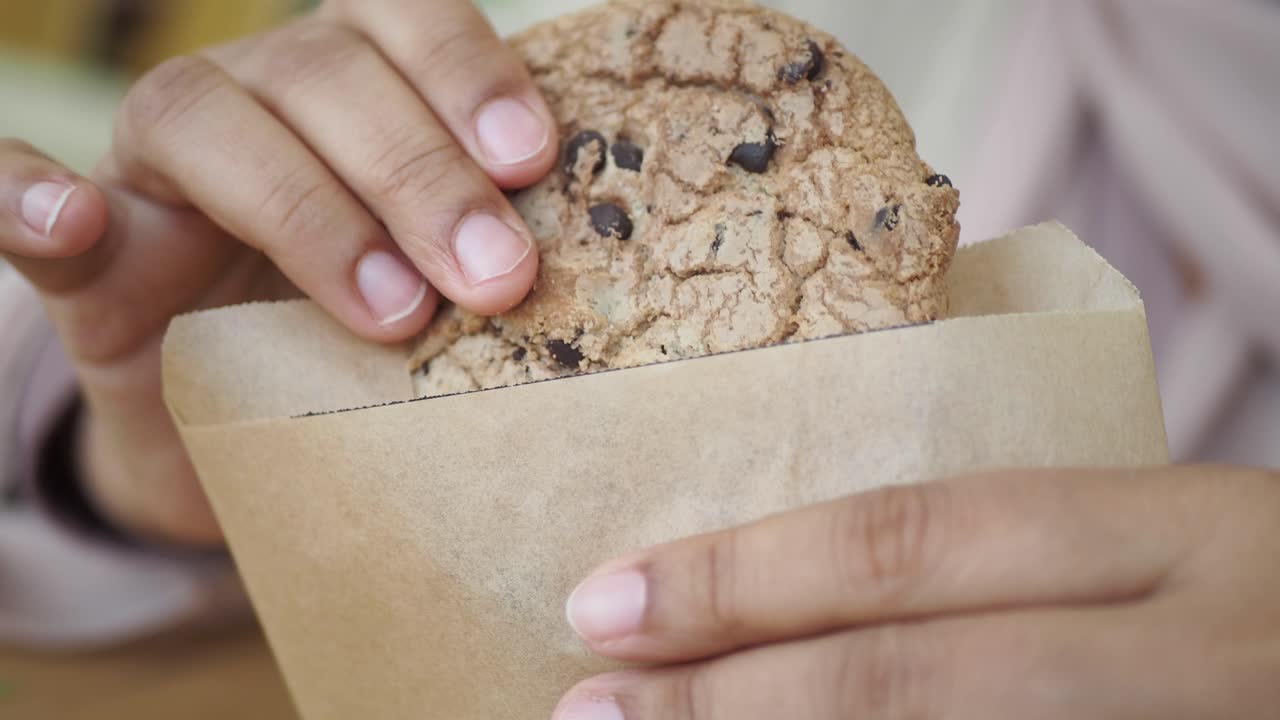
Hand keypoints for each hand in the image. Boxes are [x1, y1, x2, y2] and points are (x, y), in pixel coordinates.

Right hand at [1, 0, 555, 544]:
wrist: (256, 420)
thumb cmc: (372, 337)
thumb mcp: (446, 284)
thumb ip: (487, 246)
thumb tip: (591, 252)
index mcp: (357, 85)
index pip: (404, 21)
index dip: (466, 74)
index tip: (531, 161)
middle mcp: (258, 97)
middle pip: (322, 76)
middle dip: (417, 172)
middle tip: (494, 277)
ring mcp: (161, 167)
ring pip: (206, 122)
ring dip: (304, 209)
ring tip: (389, 311)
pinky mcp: (86, 251)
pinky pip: (21, 195)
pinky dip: (27, 198)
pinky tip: (67, 220)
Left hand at [556, 466, 1279, 718]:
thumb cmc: (1250, 597)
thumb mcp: (1157, 541)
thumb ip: (1006, 561)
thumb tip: (792, 593)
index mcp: (1180, 533)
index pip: (917, 540)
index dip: (747, 576)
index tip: (610, 597)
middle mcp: (1194, 649)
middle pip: (914, 675)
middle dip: (731, 697)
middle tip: (591, 707)